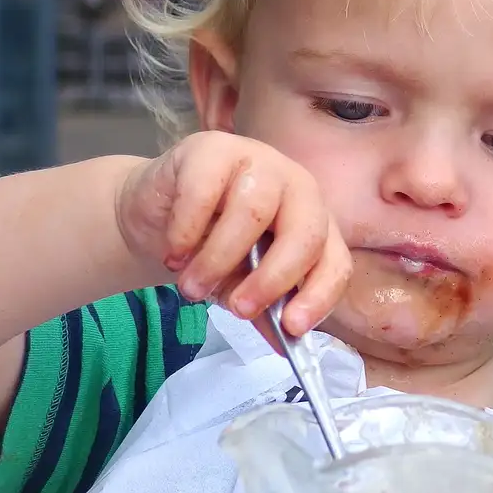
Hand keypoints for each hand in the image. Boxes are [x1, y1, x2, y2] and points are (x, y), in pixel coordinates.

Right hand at [114, 131, 350, 335]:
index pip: (335, 261)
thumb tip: (284, 344)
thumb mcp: (239, 286)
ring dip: (219, 259)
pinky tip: (174, 253)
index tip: (292, 329)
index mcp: (314, 224)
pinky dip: (187, 231)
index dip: (319, 295)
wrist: (157, 215)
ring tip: (191, 287)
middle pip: (306, 232)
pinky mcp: (212, 148)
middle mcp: (296, 188)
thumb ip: (263, 309)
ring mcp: (258, 161)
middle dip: (273, 279)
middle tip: (239, 309)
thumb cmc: (209, 248)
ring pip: (253, 211)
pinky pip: (205, 192)